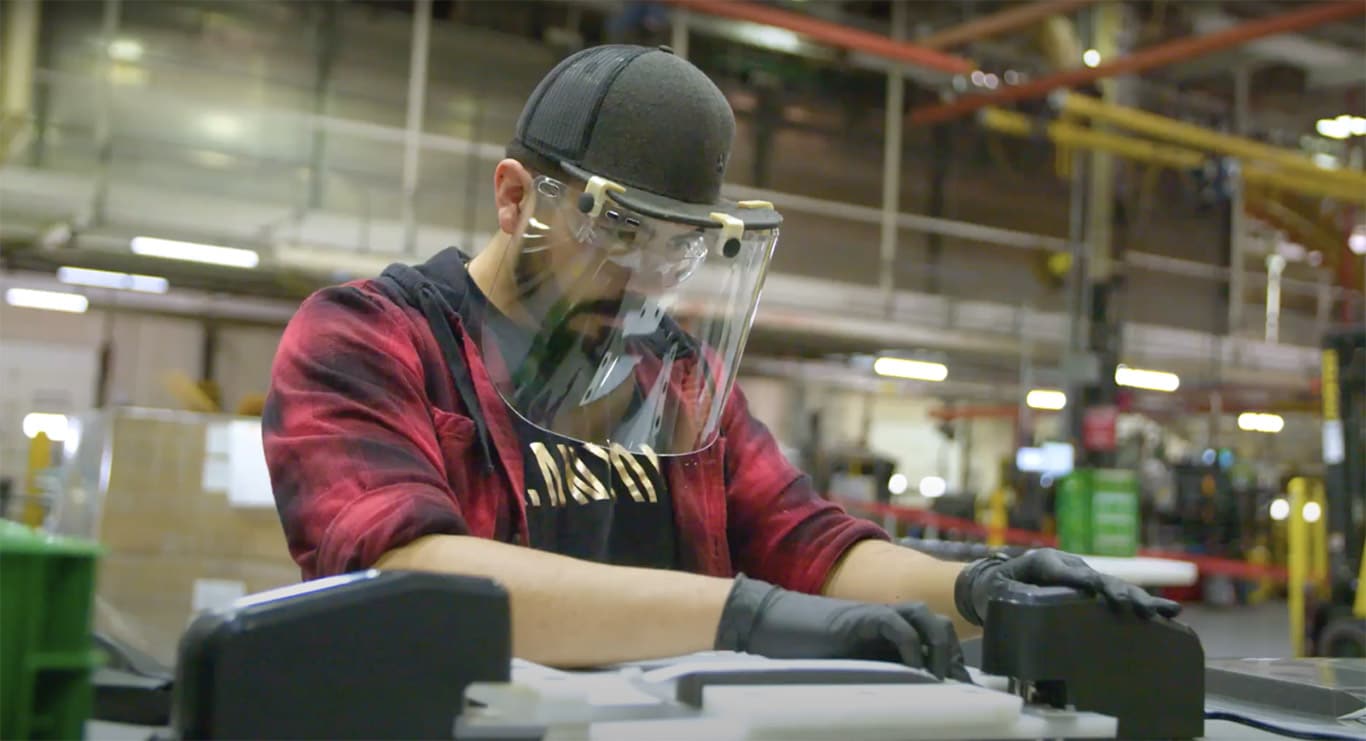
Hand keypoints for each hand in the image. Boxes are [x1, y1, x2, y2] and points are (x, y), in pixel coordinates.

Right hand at [715, 574, 968, 680]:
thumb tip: (902, 709)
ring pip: (925, 618)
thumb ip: (874, 676)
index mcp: (884, 636)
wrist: (766, 625)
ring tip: (942, 678)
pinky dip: (912, 645)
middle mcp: (884, 622)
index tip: (965, 693)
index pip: (930, 640)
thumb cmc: (799, 653)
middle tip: (959, 689)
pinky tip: (915, 668)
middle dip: (953, 657)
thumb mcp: (845, 670)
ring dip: (940, 647)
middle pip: (936, 625)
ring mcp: (872, 616)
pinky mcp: (859, 617)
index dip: (950, 665)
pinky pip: (896, 624)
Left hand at [954, 549, 1181, 625]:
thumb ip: (1011, 595)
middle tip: (1133, 608)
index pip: (1067, 572)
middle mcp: (1070, 567)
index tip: (1097, 591)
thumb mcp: (997, 590)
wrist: (996, 581)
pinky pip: (1119, 596)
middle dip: (1119, 593)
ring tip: (1166, 611)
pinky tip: (1169, 614)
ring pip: (1116, 587)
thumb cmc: (995, 588)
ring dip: (1140, 600)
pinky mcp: (1092, 591)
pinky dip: (1144, 604)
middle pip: (1100, 579)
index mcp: (1045, 563)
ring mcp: (1083, 577)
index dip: (1082, 581)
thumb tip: (1028, 610)